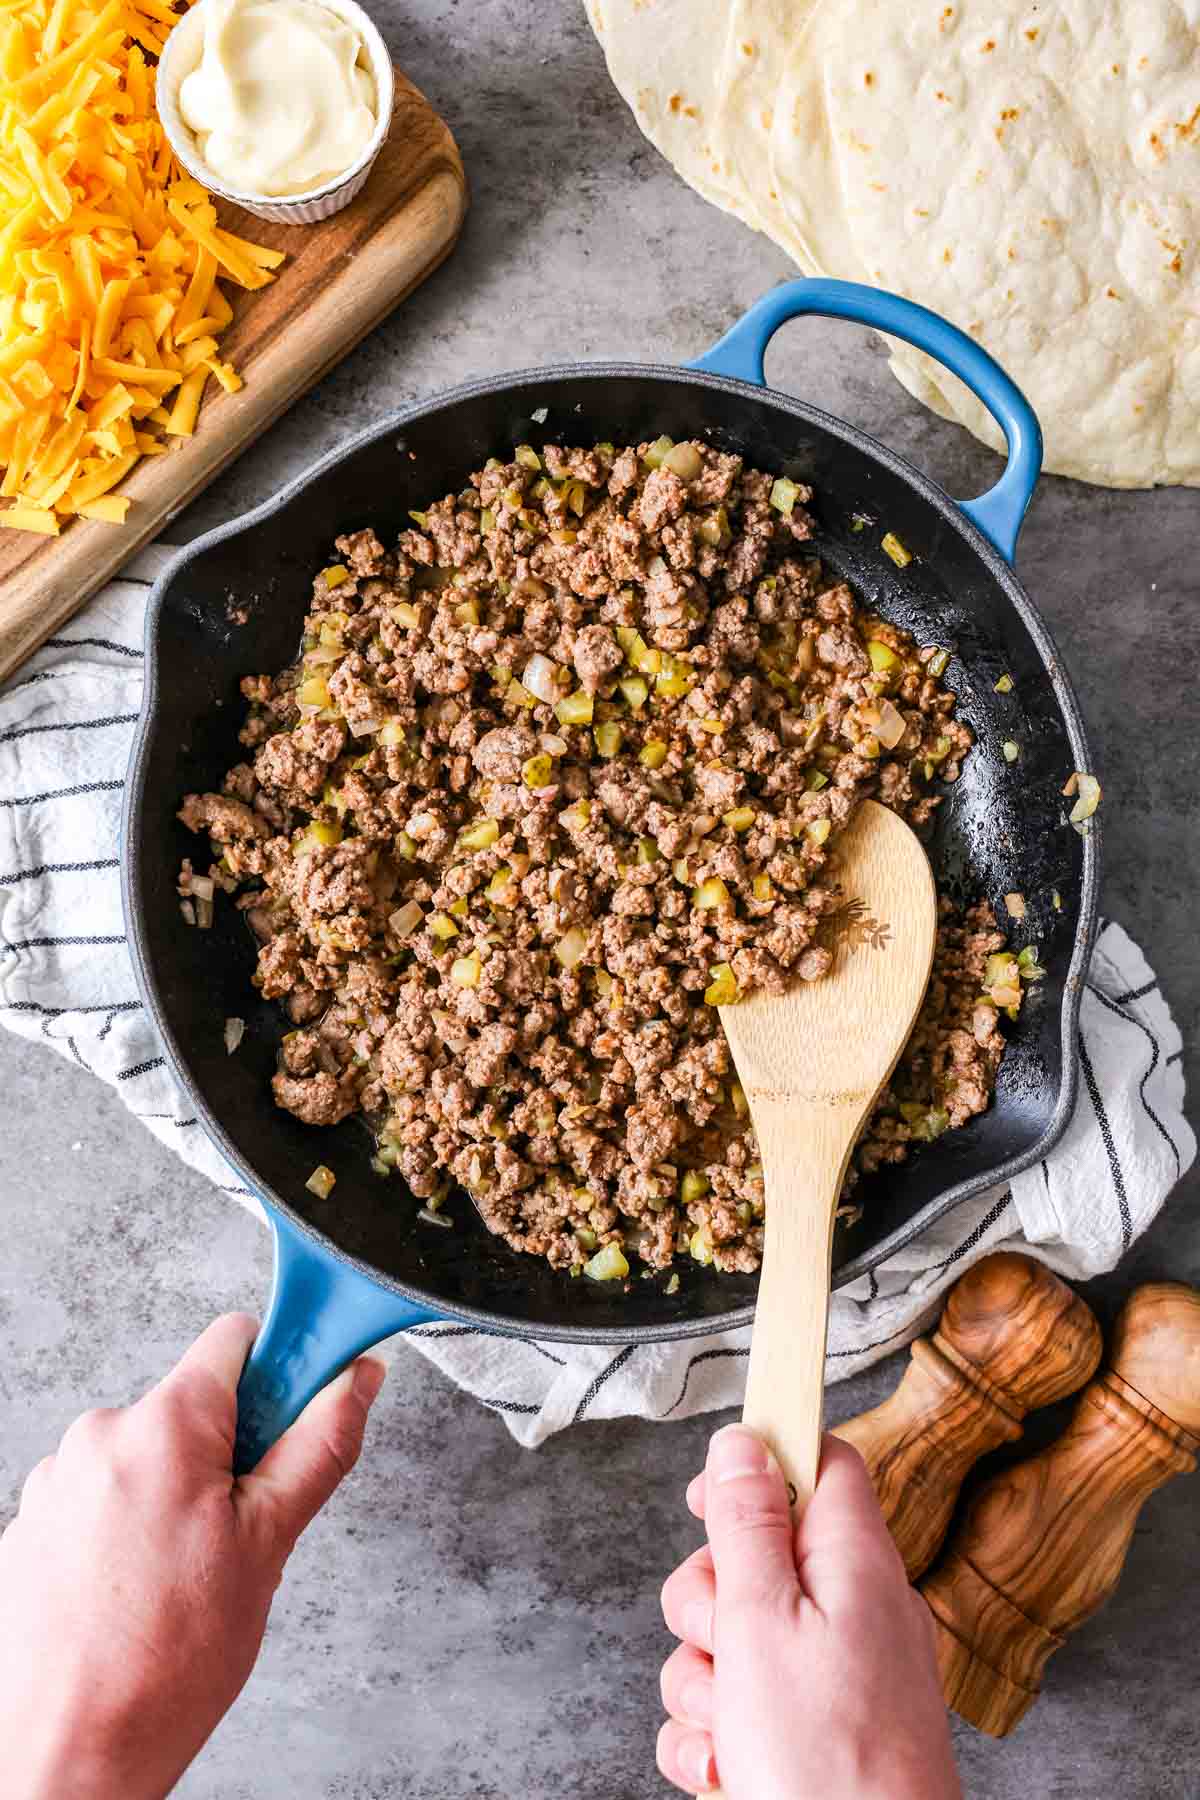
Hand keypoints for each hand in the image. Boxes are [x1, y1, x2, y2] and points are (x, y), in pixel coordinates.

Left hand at [0, 1314, 385, 1799]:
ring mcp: (57, 1481)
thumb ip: (318, 1445)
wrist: (65, 1756)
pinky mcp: (32, 1523)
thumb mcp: (270, 1545)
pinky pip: (103, 1496)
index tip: (300, 1412)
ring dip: (177, 1494)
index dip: (281, 1372)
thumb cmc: (162, 1666)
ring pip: (149, 1456)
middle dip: (229, 1453)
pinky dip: (130, 1527)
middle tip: (243, 1533)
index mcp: (163, 1426)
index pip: (236, 1340)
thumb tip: (355, 1378)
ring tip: (185, 1577)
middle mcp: (99, 1436)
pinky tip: (139, 1591)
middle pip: (193, 1406)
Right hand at [657, 1425, 961, 1798]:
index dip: (758, 1461)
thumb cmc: (828, 1765)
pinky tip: (725, 1769)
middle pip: (757, 1555)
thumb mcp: (761, 1622)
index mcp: (854, 1560)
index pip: (820, 1460)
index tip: (705, 1500)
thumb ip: (747, 1526)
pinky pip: (744, 1704)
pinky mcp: (819, 1731)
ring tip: (730, 1729)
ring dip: (706, 1683)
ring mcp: (840, 1673)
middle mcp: (855, 1607)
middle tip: (721, 1644)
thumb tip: (742, 1440)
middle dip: (707, 1602)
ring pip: (736, 1637)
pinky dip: (718, 1735)